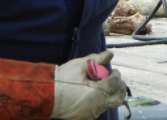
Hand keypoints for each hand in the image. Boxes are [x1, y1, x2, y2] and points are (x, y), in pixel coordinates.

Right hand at [0, 51, 125, 119]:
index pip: (114, 83)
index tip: (113, 70)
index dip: (116, 75)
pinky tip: (95, 93)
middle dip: (120, 87)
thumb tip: (110, 54)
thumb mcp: (80, 65)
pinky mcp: (85, 117)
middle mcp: (96, 106)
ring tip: (105, 85)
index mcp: (97, 93)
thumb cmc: (63, 78)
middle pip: (118, 98)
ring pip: (109, 105)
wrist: (46, 94)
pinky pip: (98, 109)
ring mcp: (91, 114)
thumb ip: (97, 59)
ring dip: (110, 94)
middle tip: (115, 79)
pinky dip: (101, 101)